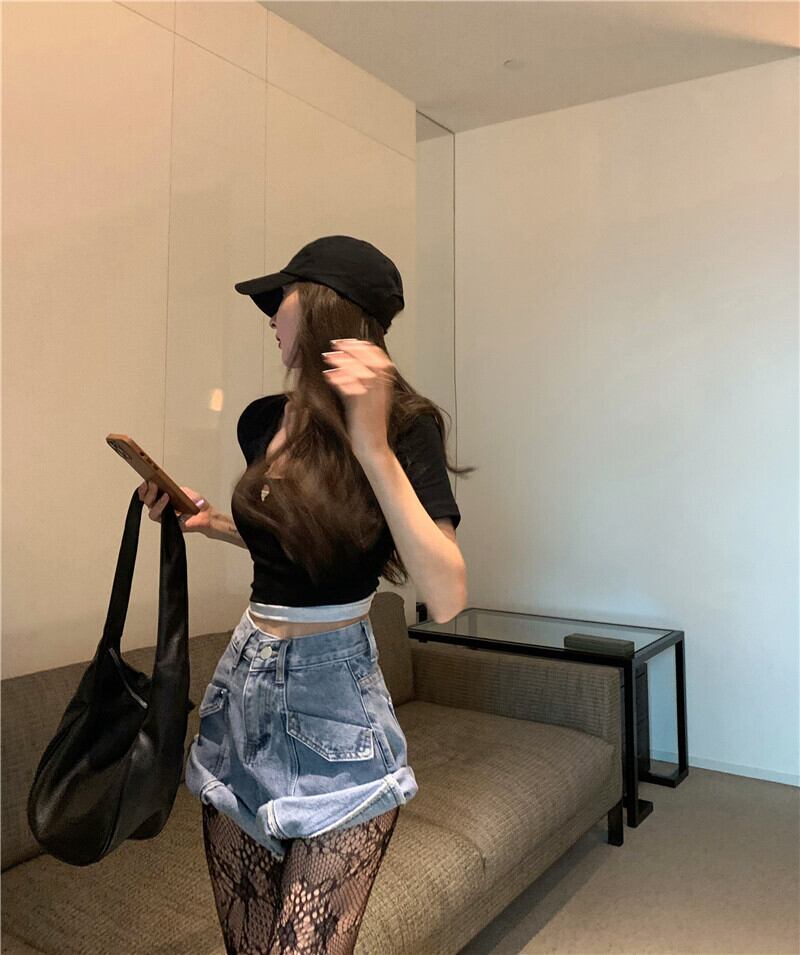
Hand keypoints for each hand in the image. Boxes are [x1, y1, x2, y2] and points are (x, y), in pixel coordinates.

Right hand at [137, 481, 212, 535]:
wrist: (207, 515)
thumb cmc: (197, 505)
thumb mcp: (185, 491)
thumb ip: (174, 488)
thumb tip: (163, 484)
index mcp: (164, 498)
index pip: (149, 493)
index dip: (144, 488)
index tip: (145, 480)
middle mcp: (162, 507)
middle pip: (146, 500)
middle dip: (147, 491)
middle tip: (152, 483)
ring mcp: (164, 515)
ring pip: (151, 509)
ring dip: (153, 499)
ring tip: (161, 491)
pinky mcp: (168, 523)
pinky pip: (159, 516)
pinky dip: (161, 506)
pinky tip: (166, 498)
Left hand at [321, 339, 395, 459]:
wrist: (373, 448)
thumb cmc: (368, 427)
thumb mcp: (369, 402)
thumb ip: (363, 385)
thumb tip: (348, 370)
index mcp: (385, 388)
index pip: (380, 359)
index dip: (365, 347)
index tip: (350, 341)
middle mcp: (381, 391)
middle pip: (370, 361)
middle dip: (352, 349)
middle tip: (335, 343)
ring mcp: (372, 400)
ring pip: (360, 372)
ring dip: (343, 361)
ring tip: (328, 357)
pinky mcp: (361, 409)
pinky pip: (351, 390)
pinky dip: (339, 380)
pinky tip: (327, 375)